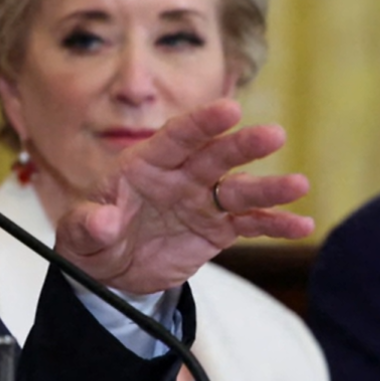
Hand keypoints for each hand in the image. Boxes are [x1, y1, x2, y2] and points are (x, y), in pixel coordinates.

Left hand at [54, 100, 313, 294]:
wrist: (109, 272)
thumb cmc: (90, 240)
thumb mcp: (78, 235)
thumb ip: (87, 225)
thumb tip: (103, 222)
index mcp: (144, 165)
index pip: (175, 137)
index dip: (201, 123)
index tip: (228, 109)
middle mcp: (179, 177)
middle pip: (215, 156)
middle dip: (242, 145)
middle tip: (273, 135)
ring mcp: (202, 201)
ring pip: (239, 189)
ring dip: (268, 188)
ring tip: (298, 185)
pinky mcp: (217, 229)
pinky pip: (249, 224)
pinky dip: (275, 224)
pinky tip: (301, 225)